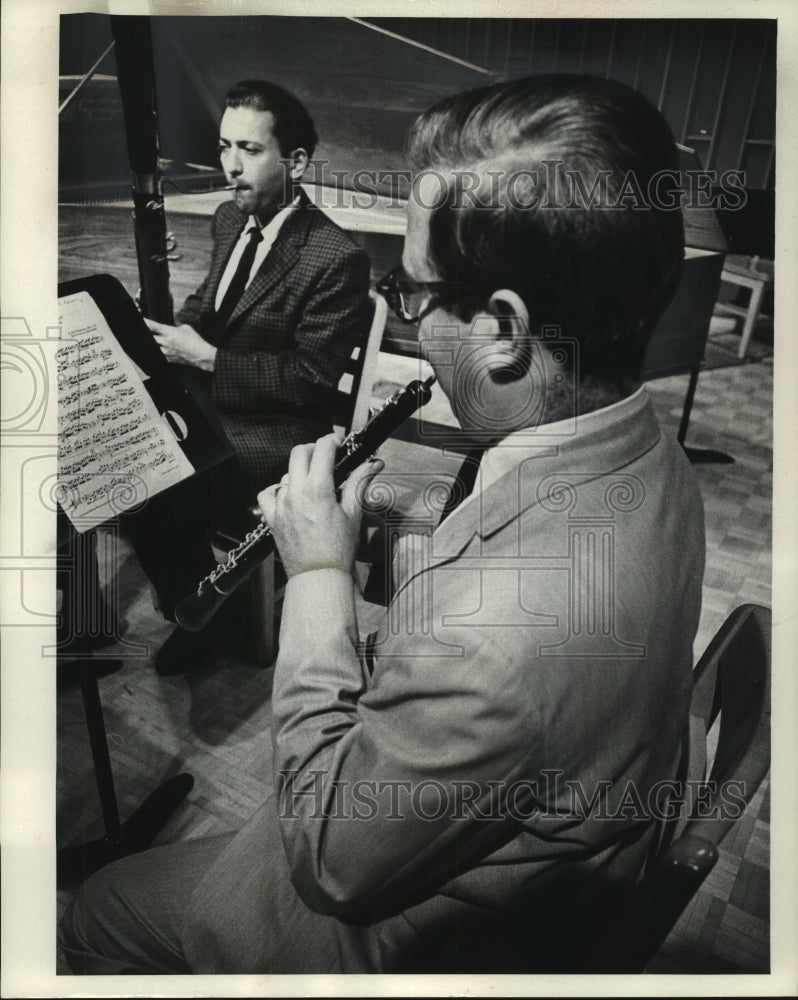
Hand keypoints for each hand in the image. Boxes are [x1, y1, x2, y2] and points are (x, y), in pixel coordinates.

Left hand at [144, 318, 216, 370]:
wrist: (201, 356)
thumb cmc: (196, 341)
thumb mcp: (187, 328)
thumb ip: (176, 327)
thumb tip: (173, 329)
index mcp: (169, 332)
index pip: (152, 326)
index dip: (144, 322)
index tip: (139, 319)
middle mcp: (165, 342)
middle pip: (149, 338)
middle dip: (146, 334)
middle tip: (144, 332)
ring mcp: (165, 352)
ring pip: (152, 347)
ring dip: (152, 344)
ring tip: (153, 342)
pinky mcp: (168, 359)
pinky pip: (159, 355)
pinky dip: (158, 352)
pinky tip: (160, 351)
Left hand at [257, 434, 383, 578]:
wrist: (319, 576)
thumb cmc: (339, 549)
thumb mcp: (354, 514)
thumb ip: (359, 483)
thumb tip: (373, 464)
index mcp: (318, 489)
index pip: (322, 449)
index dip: (332, 441)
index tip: (339, 444)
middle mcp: (295, 493)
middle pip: (299, 453)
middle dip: (313, 449)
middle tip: (325, 457)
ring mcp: (281, 505)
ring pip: (285, 474)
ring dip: (299, 473)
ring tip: (312, 484)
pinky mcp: (272, 518)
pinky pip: (267, 494)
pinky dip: (276, 490)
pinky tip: (288, 495)